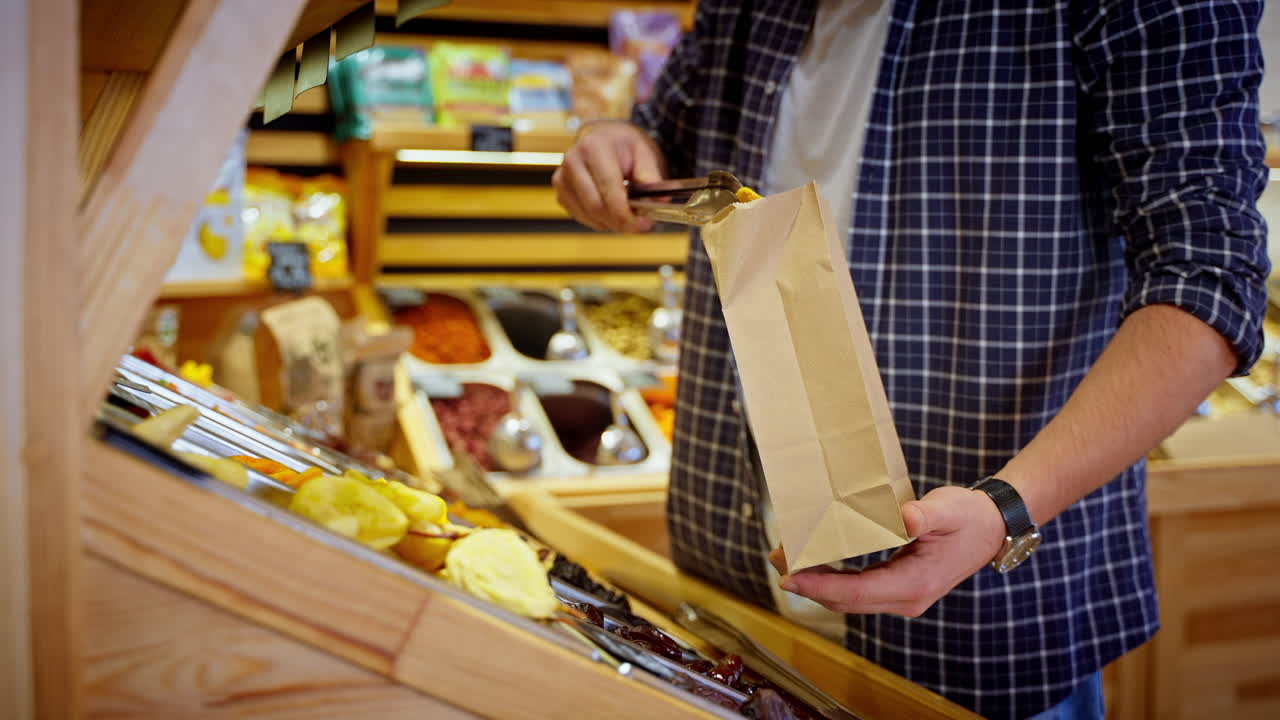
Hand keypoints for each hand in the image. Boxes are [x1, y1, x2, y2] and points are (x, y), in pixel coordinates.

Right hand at [552, 120, 666, 232]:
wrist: (604, 137)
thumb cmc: (625, 145)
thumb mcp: (645, 154)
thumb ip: (651, 179)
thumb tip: (659, 203)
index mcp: (594, 148)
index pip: (609, 190)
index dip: (626, 213)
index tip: (644, 224)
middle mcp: (573, 161)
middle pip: (596, 207)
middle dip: (620, 222)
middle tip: (640, 224)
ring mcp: (562, 177)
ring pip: (588, 215)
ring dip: (611, 222)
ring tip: (627, 212)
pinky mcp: (560, 191)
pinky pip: (581, 216)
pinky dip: (599, 220)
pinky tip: (610, 208)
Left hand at [770, 485, 1006, 616]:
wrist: (992, 527)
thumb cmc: (969, 516)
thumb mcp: (949, 509)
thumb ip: (924, 515)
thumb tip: (903, 517)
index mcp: (915, 584)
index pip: (856, 592)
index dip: (820, 586)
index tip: (790, 576)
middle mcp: (906, 598)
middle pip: (846, 600)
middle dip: (808, 583)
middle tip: (776, 560)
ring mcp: (901, 596)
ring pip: (849, 597)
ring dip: (816, 582)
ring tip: (785, 559)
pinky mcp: (898, 587)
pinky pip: (857, 589)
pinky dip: (832, 578)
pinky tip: (815, 562)